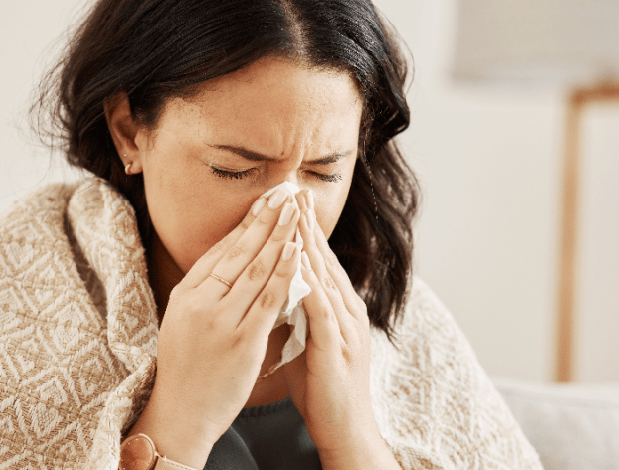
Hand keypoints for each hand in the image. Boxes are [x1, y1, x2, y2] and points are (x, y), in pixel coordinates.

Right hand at [128, 187, 301, 467]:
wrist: (180, 413)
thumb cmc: (186, 369)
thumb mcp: (184, 321)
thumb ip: (206, 292)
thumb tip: (233, 263)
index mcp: (186, 293)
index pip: (221, 249)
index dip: (247, 222)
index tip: (266, 199)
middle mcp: (201, 300)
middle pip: (239, 250)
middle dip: (265, 218)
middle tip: (285, 191)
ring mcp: (220, 319)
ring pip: (255, 268)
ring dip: (279, 236)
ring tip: (296, 210)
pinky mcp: (241, 340)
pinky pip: (268, 299)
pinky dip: (284, 272)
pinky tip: (298, 250)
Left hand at [283, 190, 380, 461]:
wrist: (344, 428)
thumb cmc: (321, 385)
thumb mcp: (304, 339)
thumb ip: (292, 311)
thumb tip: (272, 288)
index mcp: (337, 307)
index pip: (319, 260)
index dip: (304, 230)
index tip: (289, 201)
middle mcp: (346, 310)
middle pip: (324, 258)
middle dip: (307, 224)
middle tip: (295, 190)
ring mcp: (344, 326)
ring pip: (324, 276)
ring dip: (309, 243)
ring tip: (293, 214)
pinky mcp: (337, 346)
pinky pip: (321, 308)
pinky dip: (309, 282)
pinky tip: (296, 262)